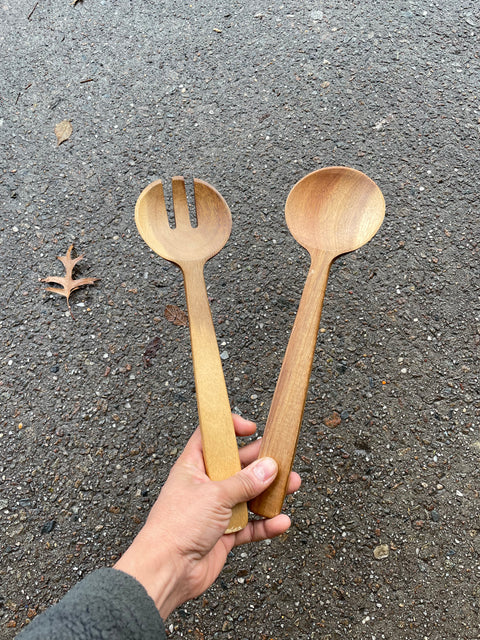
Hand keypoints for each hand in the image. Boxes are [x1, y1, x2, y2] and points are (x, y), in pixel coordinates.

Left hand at [114, 414, 300, 617]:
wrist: (167, 570)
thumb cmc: (176, 526)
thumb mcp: (214, 495)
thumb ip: (244, 482)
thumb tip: (267, 467)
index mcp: (194, 466)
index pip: (211, 438)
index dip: (229, 429)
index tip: (251, 429)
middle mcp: (205, 485)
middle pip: (237, 466)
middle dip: (260, 462)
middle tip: (282, 457)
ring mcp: (215, 510)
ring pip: (248, 496)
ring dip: (270, 492)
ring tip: (291, 485)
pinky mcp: (224, 534)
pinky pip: (250, 525)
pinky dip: (266, 524)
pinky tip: (281, 521)